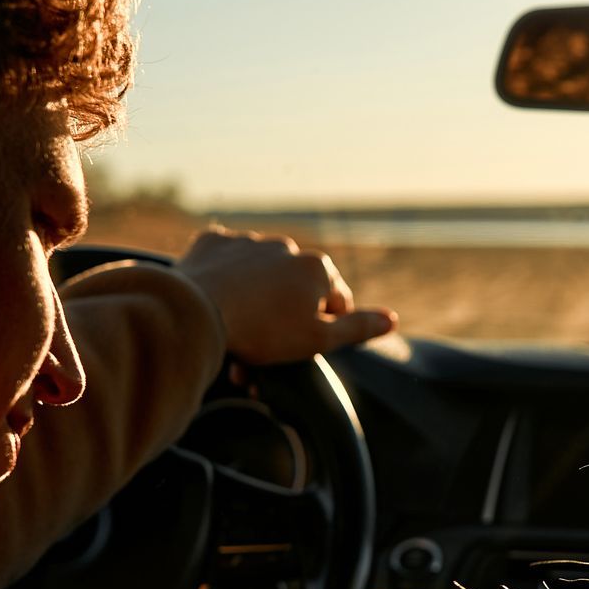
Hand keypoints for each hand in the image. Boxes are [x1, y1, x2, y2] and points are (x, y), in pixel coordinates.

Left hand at [177, 227, 395, 364]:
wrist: (195, 314)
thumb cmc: (261, 331)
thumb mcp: (318, 340)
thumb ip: (357, 328)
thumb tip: (392, 319)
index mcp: (316, 268)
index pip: (336, 301)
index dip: (323, 329)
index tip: (301, 347)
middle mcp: (286, 246)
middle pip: (297, 286)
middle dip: (287, 312)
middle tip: (267, 345)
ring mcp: (247, 241)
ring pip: (261, 273)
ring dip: (257, 295)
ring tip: (238, 328)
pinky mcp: (212, 243)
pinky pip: (224, 259)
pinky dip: (223, 276)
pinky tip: (217, 299)